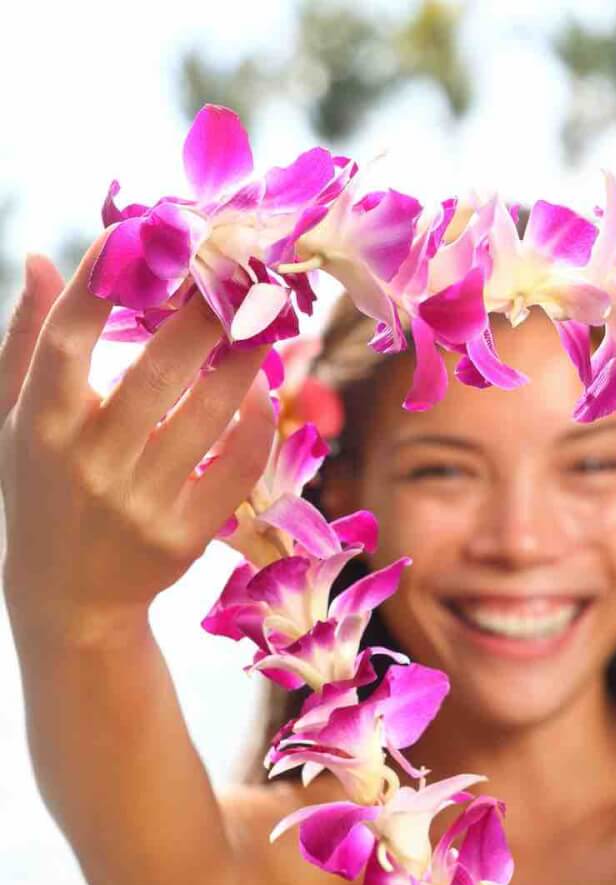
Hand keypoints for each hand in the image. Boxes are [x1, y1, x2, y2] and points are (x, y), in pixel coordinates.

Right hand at [0, 234, 274, 638]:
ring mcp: (139, 502)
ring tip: (267, 319)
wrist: (70, 599)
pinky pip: (234, 469)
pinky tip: (262, 390)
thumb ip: (25, 343)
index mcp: (41, 426)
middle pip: (154, 371)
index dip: (104, 282)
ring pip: (205, 416)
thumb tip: (38, 259)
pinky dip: (254, 426)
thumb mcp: (14, 422)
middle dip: (201, 313)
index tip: (142, 231)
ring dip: (243, 360)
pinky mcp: (183, 536)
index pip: (68, 340)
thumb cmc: (42, 492)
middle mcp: (89, 463)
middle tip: (237, 269)